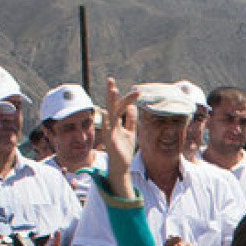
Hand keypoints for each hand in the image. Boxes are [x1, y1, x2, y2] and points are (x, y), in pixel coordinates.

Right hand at [103, 77, 139, 199]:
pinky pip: (108, 129)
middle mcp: (112, 125)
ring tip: (112, 89)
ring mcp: (110, 132)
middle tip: (110, 79)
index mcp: (117, 122)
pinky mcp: (110, 141)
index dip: (128, 99)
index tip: (138, 91)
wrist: (121, 166)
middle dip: (111, 93)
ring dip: (111, 101)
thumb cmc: (123, 149)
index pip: (121, 106)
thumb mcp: (130, 132)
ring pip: (110, 113)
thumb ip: (131, 120)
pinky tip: (107, 112)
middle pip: (112, 106)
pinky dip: (107, 120)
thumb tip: (132, 106)